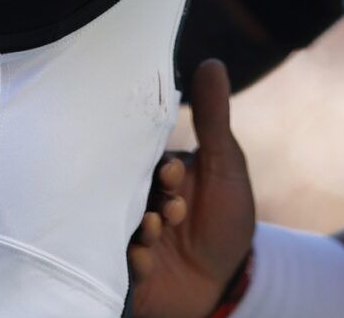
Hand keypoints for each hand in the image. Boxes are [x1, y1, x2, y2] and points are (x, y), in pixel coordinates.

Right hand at [127, 61, 257, 317]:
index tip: (175, 171)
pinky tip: (146, 258)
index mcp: (156, 173)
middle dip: (148, 196)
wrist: (225, 281)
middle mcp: (136, 202)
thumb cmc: (225, 218)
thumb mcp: (225, 166)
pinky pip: (118, 265)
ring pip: (119, 227)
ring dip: (140, 227)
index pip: (146, 160)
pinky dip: (133, 260)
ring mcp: (128, 237)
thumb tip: (212, 63)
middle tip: (167, 204)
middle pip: (127, 192)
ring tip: (156, 226)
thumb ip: (214, 119)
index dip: (162, 167)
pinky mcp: (124, 273)